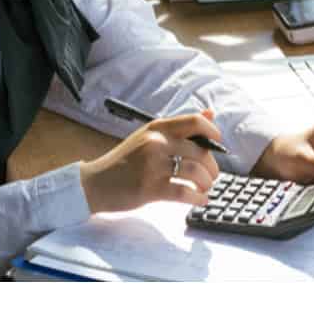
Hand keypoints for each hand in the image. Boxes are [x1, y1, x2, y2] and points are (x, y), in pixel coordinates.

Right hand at [80, 110, 221, 214]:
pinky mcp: (150, 188)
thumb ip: (178, 128)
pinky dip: (198, 198)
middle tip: (211, 176)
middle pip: (200, 151)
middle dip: (212, 167)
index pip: (194, 122)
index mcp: (156, 128)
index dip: (212, 132)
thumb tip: (210, 114)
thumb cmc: (124, 162)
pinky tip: (199, 200)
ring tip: (204, 188)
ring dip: (207, 183)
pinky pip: (185, 193)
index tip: (218, 143)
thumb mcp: (147, 137)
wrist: (95, 184)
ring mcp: (153, 166)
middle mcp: (156, 143)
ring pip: (196, 172)